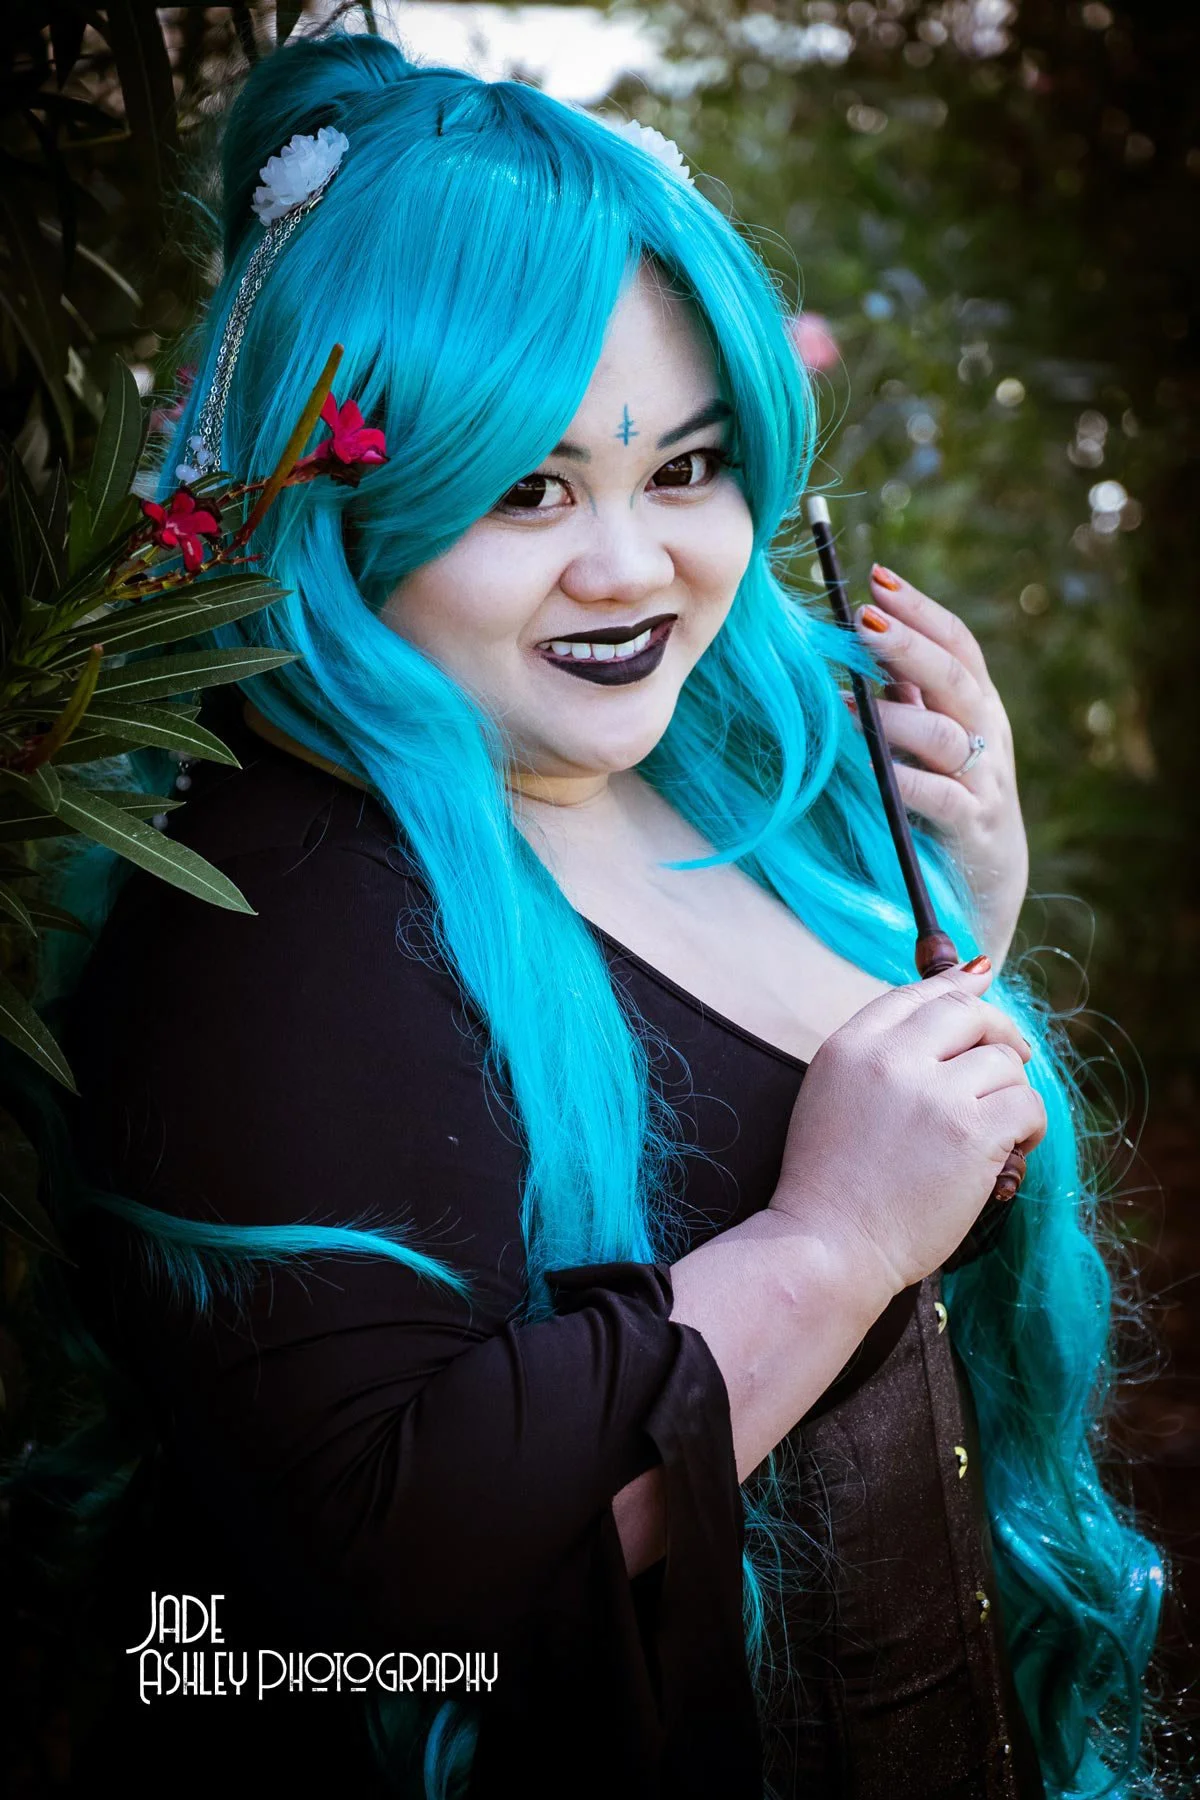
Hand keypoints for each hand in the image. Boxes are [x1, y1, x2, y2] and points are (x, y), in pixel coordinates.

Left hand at [845, 564, 1028, 970]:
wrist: (985, 885)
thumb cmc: (946, 803)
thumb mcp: (929, 745)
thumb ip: (907, 703)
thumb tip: (862, 657)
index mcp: (977, 707)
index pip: (956, 644)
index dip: (920, 609)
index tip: (877, 578)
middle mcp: (988, 737)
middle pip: (954, 678)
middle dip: (909, 644)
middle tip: (863, 619)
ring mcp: (984, 782)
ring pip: (946, 737)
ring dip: (896, 717)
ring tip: (850, 704)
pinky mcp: (973, 828)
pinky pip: (941, 800)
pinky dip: (907, 783)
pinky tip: (874, 771)